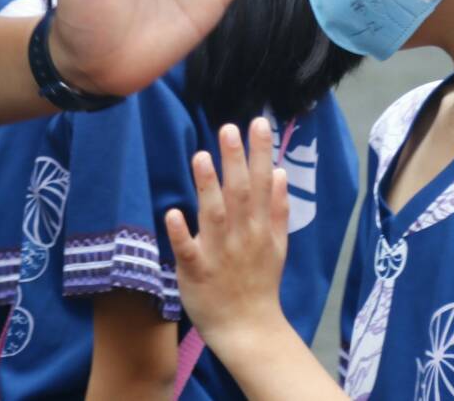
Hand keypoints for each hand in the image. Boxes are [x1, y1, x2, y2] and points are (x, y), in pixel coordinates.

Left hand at [165, 119, 288, 360]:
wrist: (249, 329)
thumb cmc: (259, 283)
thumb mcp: (277, 245)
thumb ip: (277, 209)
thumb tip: (280, 172)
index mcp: (260, 227)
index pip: (261, 183)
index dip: (259, 152)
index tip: (257, 123)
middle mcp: (242, 236)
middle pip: (238, 193)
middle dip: (234, 160)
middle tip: (228, 127)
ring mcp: (219, 253)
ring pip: (214, 215)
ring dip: (207, 186)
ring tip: (200, 157)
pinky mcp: (196, 271)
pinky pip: (188, 250)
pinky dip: (181, 233)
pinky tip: (173, 213)